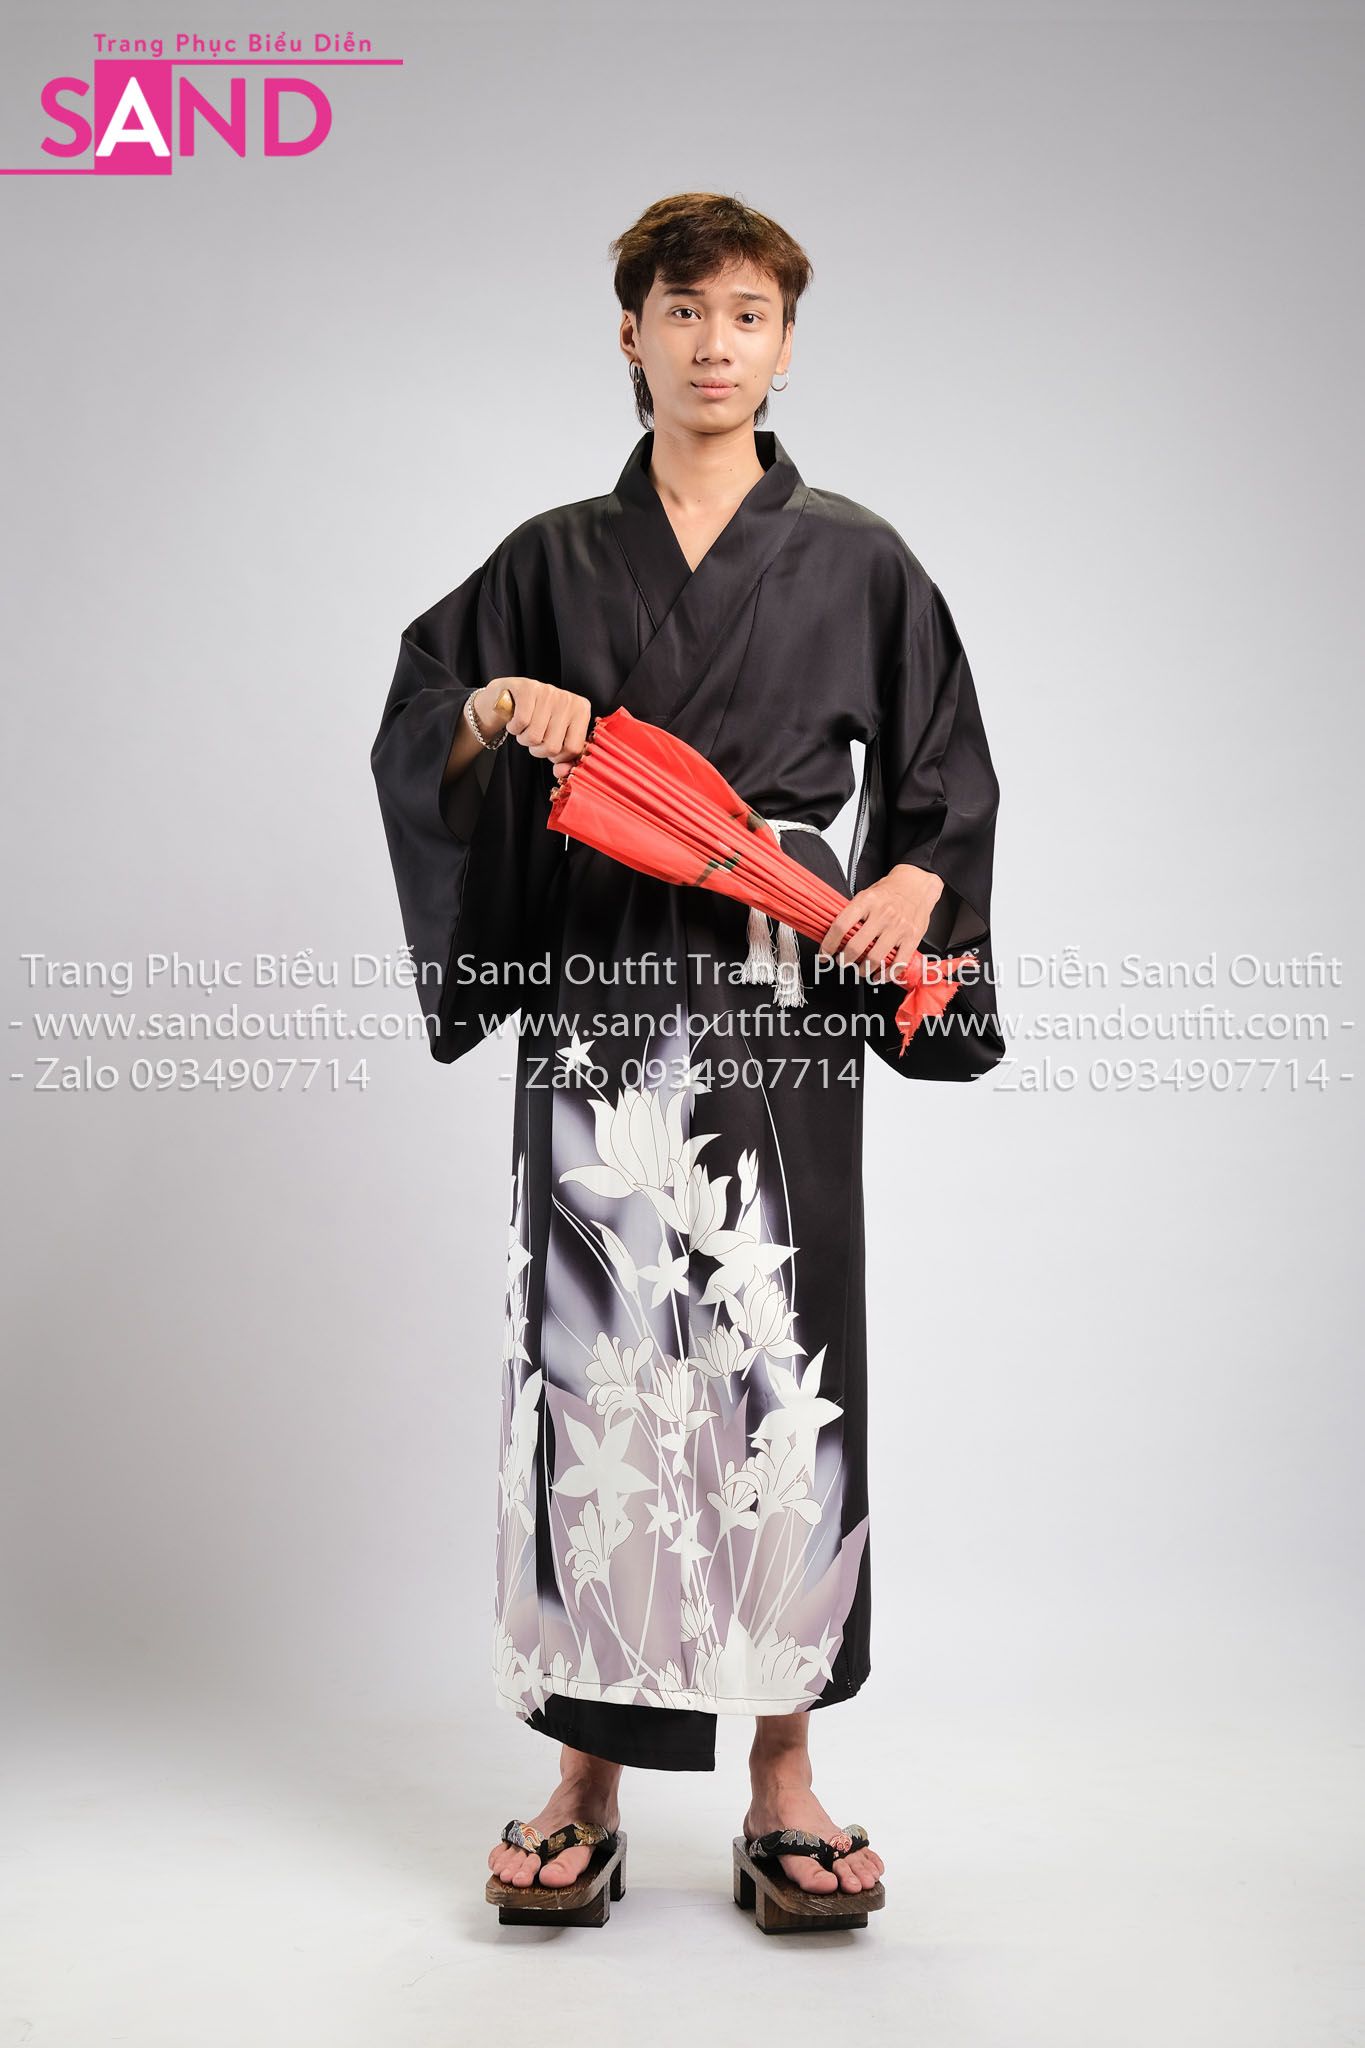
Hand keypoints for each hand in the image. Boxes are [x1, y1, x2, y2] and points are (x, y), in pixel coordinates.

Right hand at [474, 676, 592, 772]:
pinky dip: (514, 728)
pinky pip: (521, 723)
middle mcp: (568, 699)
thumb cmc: (538, 718)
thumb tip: (561, 773)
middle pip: (553, 747)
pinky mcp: (527, 689)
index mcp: (582, 710)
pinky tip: (516, 721)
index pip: (574, 749)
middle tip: (535, 737)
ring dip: (524, 739)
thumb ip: (563, 759)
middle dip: (538, 749)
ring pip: (535, 737)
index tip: (550, 747)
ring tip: (525, 728)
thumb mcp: (556, 737)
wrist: (511, 695)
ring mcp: (548, 692)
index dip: (558, 756)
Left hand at [817, 863, 945, 983]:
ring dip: (863, 970)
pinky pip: (897, 963)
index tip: (824, 953)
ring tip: (860, 970)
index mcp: (867, 901)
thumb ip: (852, 914)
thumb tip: (834, 936)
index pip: (841, 926)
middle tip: (842, 962)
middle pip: (856, 947)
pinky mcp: (912, 938)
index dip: (828, 944)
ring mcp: (898, 927)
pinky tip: (879, 975)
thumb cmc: (889, 891)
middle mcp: (883, 914)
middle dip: (844, 960)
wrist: (917, 885)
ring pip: (875, 959)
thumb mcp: (866, 895)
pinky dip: (886, 975)